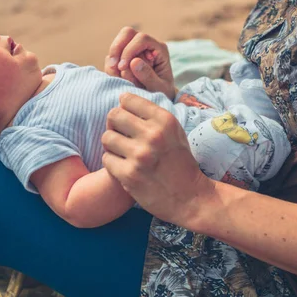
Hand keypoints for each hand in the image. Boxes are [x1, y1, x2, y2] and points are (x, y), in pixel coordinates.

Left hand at [101, 93, 214, 225]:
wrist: (190, 197)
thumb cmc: (180, 162)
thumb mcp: (175, 131)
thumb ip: (152, 115)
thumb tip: (122, 99)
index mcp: (165, 120)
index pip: (127, 99)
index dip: (124, 108)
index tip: (128, 119)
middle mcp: (153, 135)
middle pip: (113, 115)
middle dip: (114, 125)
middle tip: (122, 135)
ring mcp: (140, 156)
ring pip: (106, 137)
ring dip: (112, 145)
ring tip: (123, 152)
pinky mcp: (129, 175)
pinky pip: (106, 159)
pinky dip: (112, 163)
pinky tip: (124, 167)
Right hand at [104, 27, 175, 99]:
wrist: (157, 99)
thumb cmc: (162, 93)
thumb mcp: (159, 88)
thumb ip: (149, 76)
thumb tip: (134, 62)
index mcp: (159, 49)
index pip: (142, 39)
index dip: (129, 51)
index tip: (122, 68)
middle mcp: (147, 45)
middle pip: (127, 32)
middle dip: (117, 49)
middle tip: (115, 67)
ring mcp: (134, 49)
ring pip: (117, 43)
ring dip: (112, 59)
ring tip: (116, 77)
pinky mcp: (124, 57)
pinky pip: (112, 56)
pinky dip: (110, 66)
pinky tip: (116, 78)